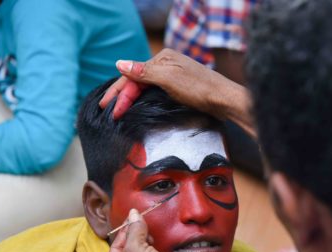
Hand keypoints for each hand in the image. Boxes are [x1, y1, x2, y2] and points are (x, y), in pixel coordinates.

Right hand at [98, 49, 255, 137]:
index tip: (107, 107)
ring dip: (132, 98)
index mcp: (163, 58)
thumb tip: (119, 63)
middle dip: (123, 96)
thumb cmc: (199, 88)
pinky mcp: (181, 87)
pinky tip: (138, 107)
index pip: (132, 74)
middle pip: (138, 80)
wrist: (224, 100)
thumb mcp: (168, 79)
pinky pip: (155, 92)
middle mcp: (167, 64)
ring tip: (119, 111)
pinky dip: (144, 99)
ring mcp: (174, 75)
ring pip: (146, 87)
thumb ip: (144, 72)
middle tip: (110, 113)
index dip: (118, 91)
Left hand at [105, 209, 203, 251]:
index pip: (116, 246)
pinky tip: (159, 245)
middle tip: (145, 225)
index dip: (126, 230)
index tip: (134, 216)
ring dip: (146, 243)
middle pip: (128, 250)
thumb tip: (133, 214)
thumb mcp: (137, 250)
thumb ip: (134, 231)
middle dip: (136, 236)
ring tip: (152, 234)